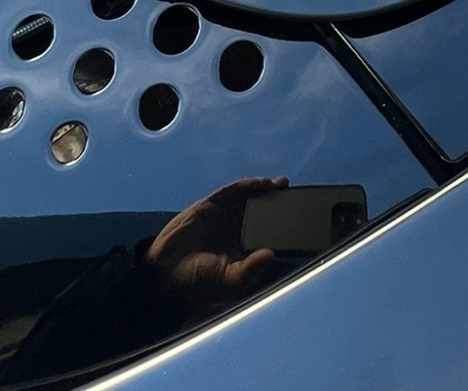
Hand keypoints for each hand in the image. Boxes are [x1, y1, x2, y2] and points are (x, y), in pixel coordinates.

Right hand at [145, 176, 288, 316]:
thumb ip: (249, 271)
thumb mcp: (227, 282)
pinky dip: (247, 185)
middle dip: (280, 204)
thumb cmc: (196, 283)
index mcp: (245, 251)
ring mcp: (225, 217)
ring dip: (267, 191)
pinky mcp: (211, 205)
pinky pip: (232, 192)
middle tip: (298, 197)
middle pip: (264, 213)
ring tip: (282, 185)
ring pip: (251, 200)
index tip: (303, 219)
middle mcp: (238, 232)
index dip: (284, 226)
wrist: (163, 272)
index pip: (270, 234)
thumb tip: (271, 255)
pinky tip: (261, 183)